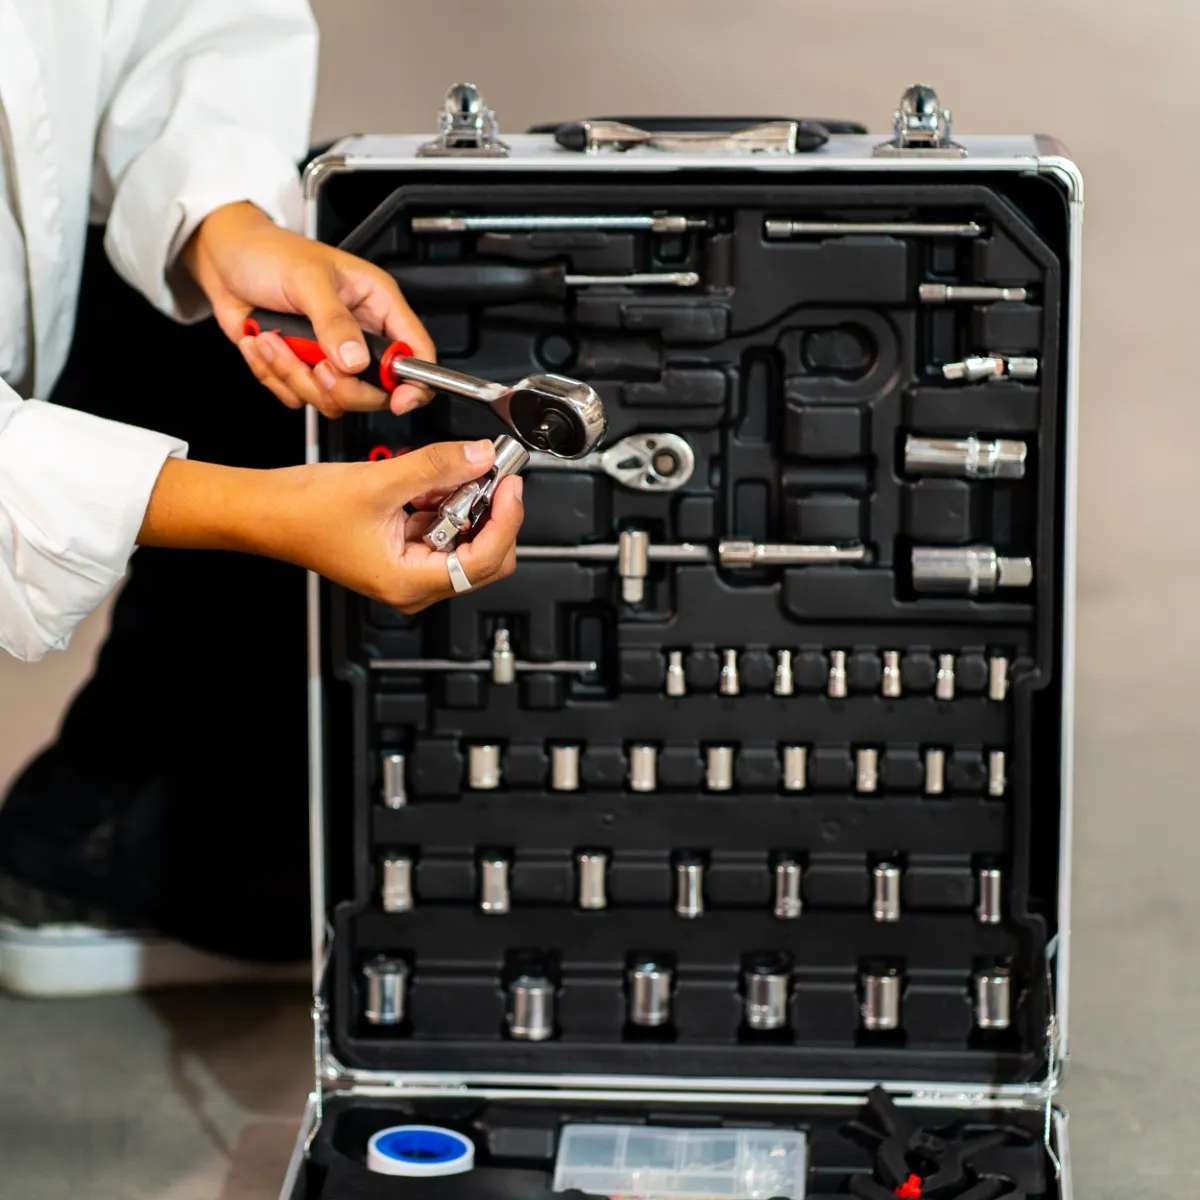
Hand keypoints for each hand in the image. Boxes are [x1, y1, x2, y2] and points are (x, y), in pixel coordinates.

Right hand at [138, 440, 522, 611]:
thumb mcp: (379, 481)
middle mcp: (414, 584)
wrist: (266, 511)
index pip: (485, 560)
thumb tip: (480, 456)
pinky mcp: (403, 549)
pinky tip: (431, 477)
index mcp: (409, 582)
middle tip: (492, 471)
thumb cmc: (303, 513)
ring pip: (463, 537)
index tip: (510, 484)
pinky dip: (444, 499)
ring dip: (465, 501)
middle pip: (484, 554)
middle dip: (490, 510)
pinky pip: (441, 526)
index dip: (506, 519)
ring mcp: (409, 567)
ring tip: (454, 468)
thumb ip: (436, 467)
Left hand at [181, 201, 435, 418]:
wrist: (225, 260)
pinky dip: (272, 375)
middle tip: (316, 365)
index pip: (416, 352)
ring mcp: (331, 357)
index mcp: (378, 305)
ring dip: (294, 375)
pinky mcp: (302, 369)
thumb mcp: (307, 279)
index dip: (414, 383)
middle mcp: (360, 336)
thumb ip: (334, 322)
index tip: (398, 401)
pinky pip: (297, 397)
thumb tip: (355, 361)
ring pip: (332, 399)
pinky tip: (263, 343)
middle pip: (374, 391)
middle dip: (339, 386)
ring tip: (274, 340)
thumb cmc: (270, 253)